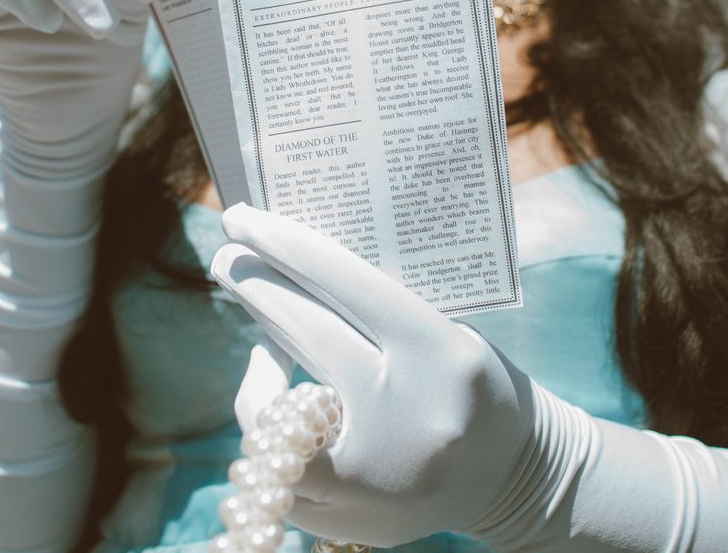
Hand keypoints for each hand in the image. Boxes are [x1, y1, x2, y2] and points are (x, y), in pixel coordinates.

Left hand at [211, 204, 538, 546]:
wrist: (519, 475)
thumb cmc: (475, 380)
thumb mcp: (444, 328)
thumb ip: (379, 308)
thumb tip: (297, 268)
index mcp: (439, 351)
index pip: (349, 283)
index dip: (288, 245)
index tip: (244, 221)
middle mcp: (408, 415)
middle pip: (308, 336)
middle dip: (255, 289)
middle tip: (224, 258)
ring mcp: (379, 480)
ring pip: (277, 415)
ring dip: (260, 367)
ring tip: (263, 341)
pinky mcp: (356, 523)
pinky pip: (284, 468)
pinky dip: (273, 425)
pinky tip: (280, 400)